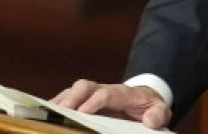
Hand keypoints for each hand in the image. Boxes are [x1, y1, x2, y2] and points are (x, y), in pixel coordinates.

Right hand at [51, 79, 171, 129]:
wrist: (145, 99)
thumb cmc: (150, 106)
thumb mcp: (160, 111)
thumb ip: (158, 115)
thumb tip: (149, 121)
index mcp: (122, 93)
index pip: (106, 93)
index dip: (94, 101)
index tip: (84, 112)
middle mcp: (104, 90)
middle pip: (85, 86)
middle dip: (72, 97)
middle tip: (62, 110)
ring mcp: (93, 94)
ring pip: (73, 90)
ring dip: (61, 100)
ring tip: (48, 112)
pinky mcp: (85, 100)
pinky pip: (69, 98)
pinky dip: (57, 104)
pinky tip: (47, 113)